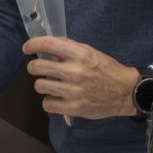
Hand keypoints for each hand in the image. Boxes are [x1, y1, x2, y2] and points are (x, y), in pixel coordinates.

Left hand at [23, 35, 140, 119]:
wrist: (125, 92)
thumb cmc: (108, 70)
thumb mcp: (91, 52)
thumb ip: (71, 48)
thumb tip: (49, 44)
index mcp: (80, 54)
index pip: (48, 44)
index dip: (33, 44)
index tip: (27, 48)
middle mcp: (75, 72)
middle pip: (37, 67)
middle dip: (33, 67)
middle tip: (38, 68)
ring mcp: (73, 91)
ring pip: (39, 86)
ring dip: (42, 84)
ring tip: (51, 84)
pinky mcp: (73, 108)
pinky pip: (47, 104)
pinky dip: (50, 101)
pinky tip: (57, 97)